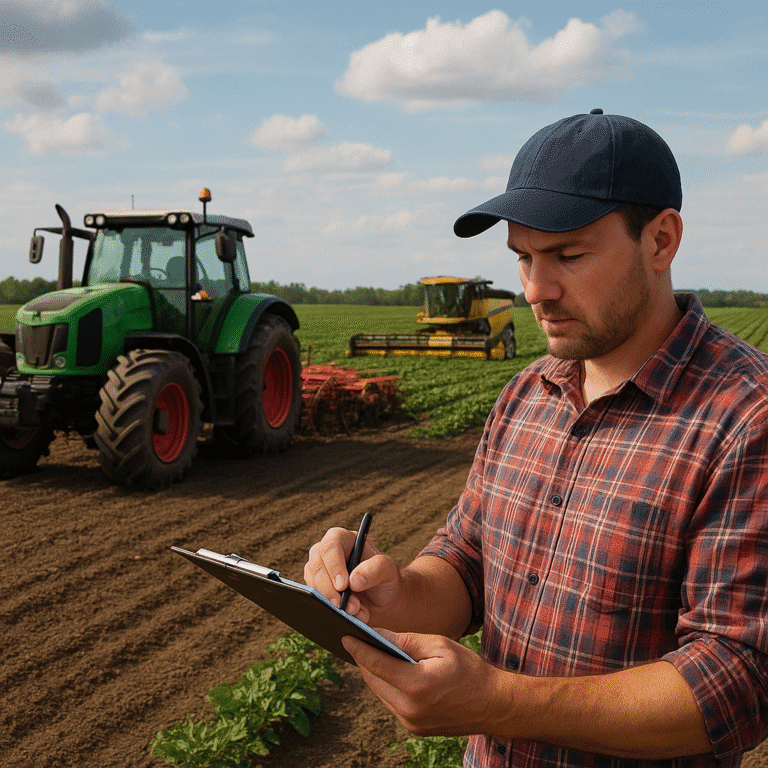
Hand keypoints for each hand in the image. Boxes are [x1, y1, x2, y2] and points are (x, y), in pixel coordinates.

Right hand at [304, 527, 402, 623]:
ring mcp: (319, 571)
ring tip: (356, 611)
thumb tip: (354, 581)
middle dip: (329, 589)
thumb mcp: (388, 570)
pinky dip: (330, 610)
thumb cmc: (386, 579)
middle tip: (343, 606)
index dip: (333, 564)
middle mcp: (328, 553)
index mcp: (344, 539)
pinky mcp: (317, 589)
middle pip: (316, 565)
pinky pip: (314, 600)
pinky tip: (349, 615)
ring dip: (331, 602)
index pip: (331, 545)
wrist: (383, 600)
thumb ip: (375, 570)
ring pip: (313, 584)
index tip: (343, 586)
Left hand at [342, 630, 507, 737]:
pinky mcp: (414, 728)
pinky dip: (387, 685)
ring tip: (369, 653)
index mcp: (417, 685)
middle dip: (364, 659)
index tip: (345, 636)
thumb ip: (406, 640)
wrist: (493, 703)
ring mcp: (411, 722)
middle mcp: (410, 709)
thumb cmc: (469, 669)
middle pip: (374, 680)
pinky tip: (388, 670)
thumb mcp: (439, 645)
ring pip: (380, 692)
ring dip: (374, 673)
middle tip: (355, 640)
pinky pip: (391, 702)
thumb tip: (377, 634)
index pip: (376, 664)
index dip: (358, 649)